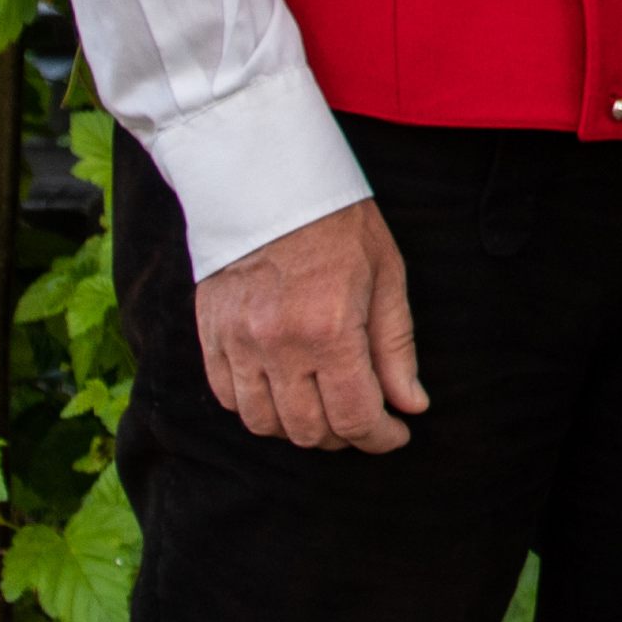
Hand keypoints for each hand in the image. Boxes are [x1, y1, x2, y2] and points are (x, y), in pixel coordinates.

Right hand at [193, 198, 425, 452]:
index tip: (395, 435)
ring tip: (326, 411)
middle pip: (307, 430)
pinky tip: (284, 392)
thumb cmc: (339, 225)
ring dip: (299, 429)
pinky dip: (258, 408)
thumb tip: (411, 406)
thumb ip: (396, 348)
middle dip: (343, 437)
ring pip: (264, 423)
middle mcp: (278, 346)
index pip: (354, 417)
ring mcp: (237, 344)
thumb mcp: (387, 277)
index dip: (379, 438)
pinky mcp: (210, 337)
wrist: (270, 183)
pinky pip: (227, 398)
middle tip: (365, 421)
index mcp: (330, 330)